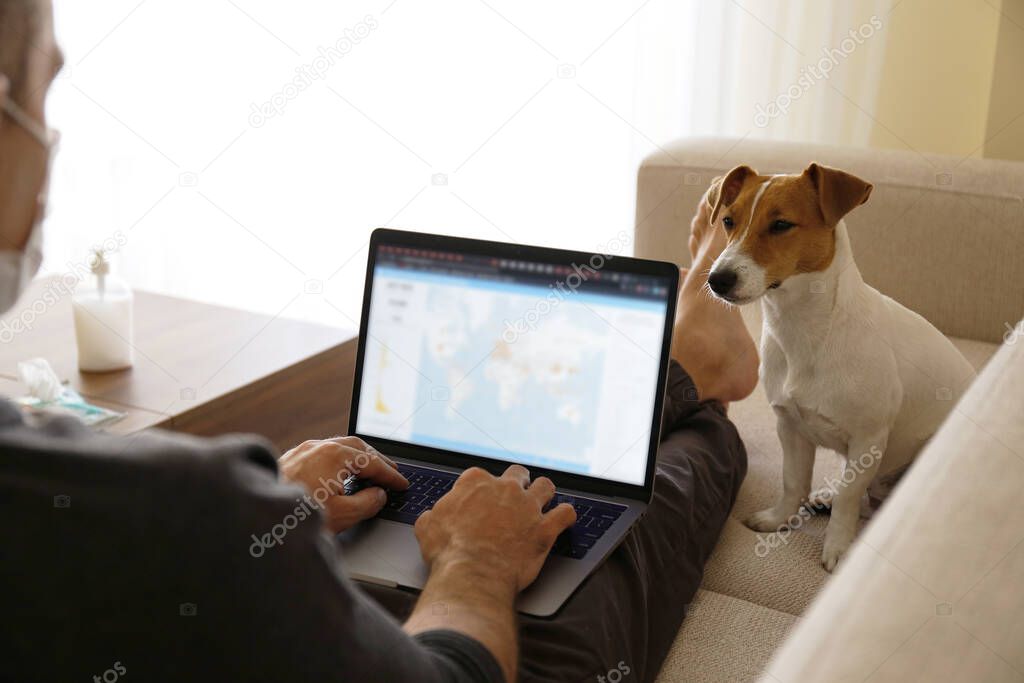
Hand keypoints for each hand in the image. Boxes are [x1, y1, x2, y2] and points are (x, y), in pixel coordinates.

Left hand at [279, 436, 407, 532]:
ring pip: (337, 447)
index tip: (401, 484)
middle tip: (390, 472)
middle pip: (357, 447)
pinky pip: (321, 453)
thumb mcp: (343, 515)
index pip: (373, 463)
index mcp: (335, 455)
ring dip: (357, 458)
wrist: (255, 519)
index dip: (390, 475)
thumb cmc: (294, 516)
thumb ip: (368, 503)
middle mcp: (319, 447)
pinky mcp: (290, 459)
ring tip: (367, 471)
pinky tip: (337, 472)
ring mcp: (302, 451)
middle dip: (376, 460)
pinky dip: (338, 460)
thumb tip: (378, 495)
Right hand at [414, 465, 575, 592]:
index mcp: (475, 483)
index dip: (482, 490)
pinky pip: (566, 514)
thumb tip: (433, 517)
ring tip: (542, 502)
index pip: (481, 476)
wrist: (472, 574)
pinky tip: (562, 520)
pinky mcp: (545, 528)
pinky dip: (565, 516)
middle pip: (517, 474)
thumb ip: (434, 515)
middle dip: (517, 484)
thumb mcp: (427, 527)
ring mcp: (528, 507)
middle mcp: (505, 488)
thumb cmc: (449, 553)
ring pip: (546, 486)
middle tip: (513, 498)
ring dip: (544, 493)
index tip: (481, 502)